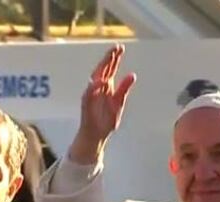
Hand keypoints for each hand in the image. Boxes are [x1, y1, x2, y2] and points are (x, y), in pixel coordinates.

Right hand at [69, 44, 136, 164]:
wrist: (97, 135)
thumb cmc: (106, 120)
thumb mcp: (119, 103)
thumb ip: (124, 89)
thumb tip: (133, 75)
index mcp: (108, 87)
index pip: (111, 69)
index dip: (115, 58)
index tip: (120, 47)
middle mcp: (99, 88)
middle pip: (104, 70)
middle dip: (109, 59)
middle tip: (115, 48)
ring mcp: (92, 94)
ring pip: (96, 78)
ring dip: (101, 68)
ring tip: (108, 58)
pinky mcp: (86, 104)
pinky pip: (89, 94)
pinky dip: (93, 88)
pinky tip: (99, 81)